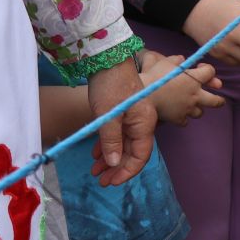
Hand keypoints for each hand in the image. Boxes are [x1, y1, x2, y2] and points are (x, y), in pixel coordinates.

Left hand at [88, 58, 156, 184]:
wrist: (106, 57)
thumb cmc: (110, 84)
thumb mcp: (108, 115)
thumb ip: (111, 141)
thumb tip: (114, 164)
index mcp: (144, 123)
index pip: (140, 156)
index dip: (127, 171)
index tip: (112, 182)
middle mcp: (141, 122)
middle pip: (132, 152)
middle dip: (117, 168)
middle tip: (101, 181)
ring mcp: (131, 117)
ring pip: (123, 144)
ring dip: (110, 159)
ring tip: (95, 172)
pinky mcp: (121, 112)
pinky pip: (117, 134)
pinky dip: (107, 145)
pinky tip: (96, 155)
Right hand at [140, 51, 223, 125]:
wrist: (143, 95)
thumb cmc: (154, 76)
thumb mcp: (165, 62)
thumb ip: (176, 60)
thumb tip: (182, 59)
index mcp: (195, 78)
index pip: (211, 72)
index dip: (208, 69)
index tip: (200, 68)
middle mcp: (195, 95)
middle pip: (215, 101)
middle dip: (219, 100)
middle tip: (219, 100)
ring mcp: (188, 108)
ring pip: (200, 112)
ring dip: (198, 108)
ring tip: (192, 106)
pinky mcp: (179, 118)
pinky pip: (185, 121)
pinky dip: (183, 117)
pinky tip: (179, 113)